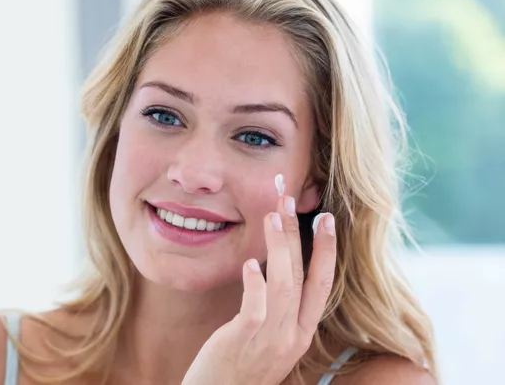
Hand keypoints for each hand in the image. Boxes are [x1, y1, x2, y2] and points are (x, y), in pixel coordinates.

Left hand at [182, 194, 337, 384]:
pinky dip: (256, 283)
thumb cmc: (238, 366)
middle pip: (304, 277)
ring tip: (272, 215)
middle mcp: (292, 336)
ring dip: (280, 247)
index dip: (327, 251)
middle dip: (301, 235)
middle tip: (291, 198)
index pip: (323, 285)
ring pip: (284, 286)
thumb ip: (277, 308)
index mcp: (301, 333)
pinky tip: (251, 263)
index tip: (327, 218)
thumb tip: (276, 267)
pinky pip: (255, 309)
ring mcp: (270, 340)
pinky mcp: (243, 341)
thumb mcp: (268, 339)